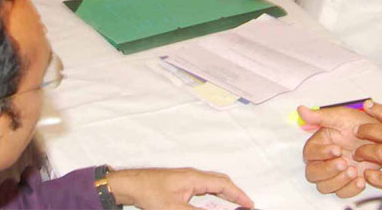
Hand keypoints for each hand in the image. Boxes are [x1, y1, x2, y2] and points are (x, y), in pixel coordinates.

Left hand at [107, 167, 252, 209]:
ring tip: (236, 203)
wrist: (132, 185)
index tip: (250, 203)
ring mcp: (187, 178)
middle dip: (235, 192)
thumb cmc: (150, 193)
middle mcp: (193, 175)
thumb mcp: (175, 208)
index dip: (238, 194)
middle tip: (246, 204)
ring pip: (212, 183)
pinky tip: (215, 200)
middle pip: (220, 181)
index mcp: (194, 178)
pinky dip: (215, 192)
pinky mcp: (182, 183)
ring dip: (225, 192)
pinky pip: (204, 186)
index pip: (222, 184)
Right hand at [300, 105, 372, 197]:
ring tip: (354, 170)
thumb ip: (320, 116)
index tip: (337, 149)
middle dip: (328, 170)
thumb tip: (300, 110)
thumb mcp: (341, 116)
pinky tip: (361, 179)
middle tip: (344, 163)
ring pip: (325, 186)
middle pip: (313, 174)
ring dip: (338, 180)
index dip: (321, 154)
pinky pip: (342, 193)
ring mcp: (336, 173)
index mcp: (320, 144)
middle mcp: (325, 160)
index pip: (309, 154)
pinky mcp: (347, 183)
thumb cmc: (361, 124)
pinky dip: (350, 189)